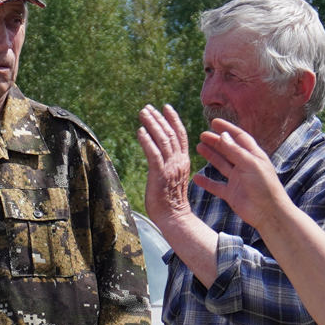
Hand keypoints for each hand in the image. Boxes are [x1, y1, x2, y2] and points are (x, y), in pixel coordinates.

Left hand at [137, 105, 193, 226]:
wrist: (173, 217)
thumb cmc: (170, 200)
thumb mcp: (172, 177)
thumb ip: (169, 163)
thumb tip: (159, 154)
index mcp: (184, 161)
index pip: (181, 135)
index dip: (174, 119)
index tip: (166, 107)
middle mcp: (179, 161)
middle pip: (170, 134)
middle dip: (159, 118)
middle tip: (148, 107)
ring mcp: (170, 167)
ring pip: (162, 140)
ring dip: (152, 125)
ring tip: (143, 113)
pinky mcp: (160, 174)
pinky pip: (154, 154)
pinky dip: (147, 141)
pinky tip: (140, 131)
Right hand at [191, 119, 286, 229]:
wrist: (268, 212)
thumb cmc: (265, 186)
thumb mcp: (250, 164)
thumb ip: (235, 150)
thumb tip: (223, 135)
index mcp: (253, 155)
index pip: (239, 138)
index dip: (227, 129)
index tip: (214, 122)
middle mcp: (245, 166)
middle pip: (228, 150)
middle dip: (216, 141)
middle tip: (202, 135)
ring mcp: (237, 180)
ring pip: (221, 165)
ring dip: (211, 156)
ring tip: (199, 147)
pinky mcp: (231, 193)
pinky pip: (216, 186)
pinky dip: (206, 182)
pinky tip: (196, 177)